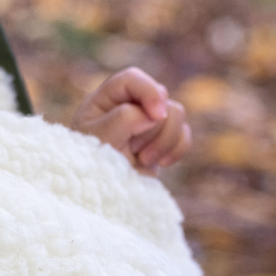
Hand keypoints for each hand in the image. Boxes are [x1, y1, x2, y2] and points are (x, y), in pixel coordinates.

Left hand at [69, 67, 190, 173]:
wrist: (99, 196)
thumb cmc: (90, 165)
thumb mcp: (100, 139)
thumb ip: (124, 119)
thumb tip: (153, 115)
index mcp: (105, 100)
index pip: (132, 79)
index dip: (149, 92)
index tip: (156, 116)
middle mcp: (127, 105)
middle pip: (160, 96)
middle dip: (152, 126)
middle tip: (132, 149)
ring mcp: (147, 122)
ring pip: (177, 114)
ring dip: (164, 140)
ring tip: (142, 159)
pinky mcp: (162, 140)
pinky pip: (185, 134)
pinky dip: (177, 149)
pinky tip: (160, 163)